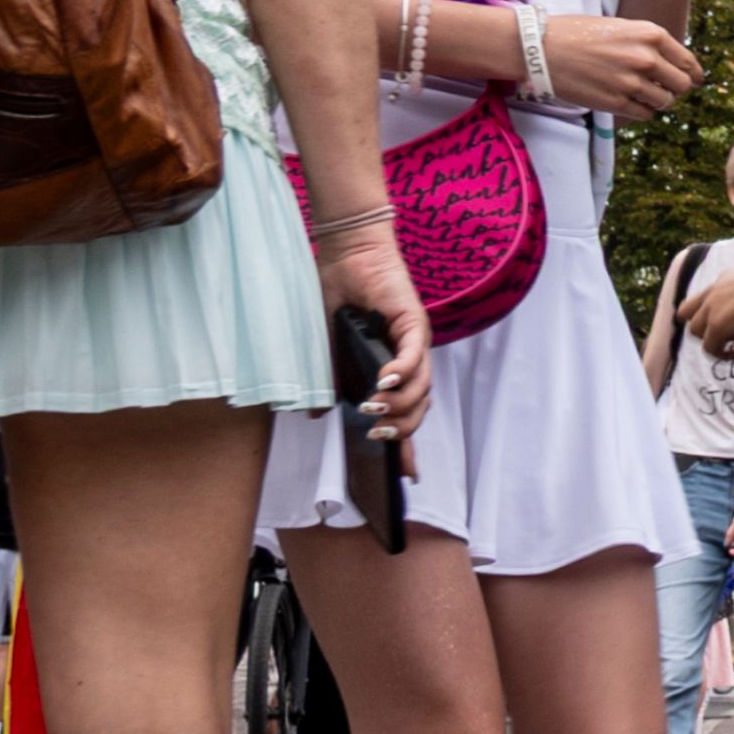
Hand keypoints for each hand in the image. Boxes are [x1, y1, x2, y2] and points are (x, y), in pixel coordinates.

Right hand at [312, 220, 431, 446]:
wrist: (347, 257)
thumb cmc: (338, 299)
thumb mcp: (326, 347)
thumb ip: (326, 380)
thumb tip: (314, 415)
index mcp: (391, 371)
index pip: (405, 414)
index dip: (408, 446)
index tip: (405, 476)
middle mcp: (409, 359)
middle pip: (418, 407)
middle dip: (401, 429)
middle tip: (374, 437)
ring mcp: (414, 341)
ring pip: (420, 385)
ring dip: (397, 402)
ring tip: (371, 409)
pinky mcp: (413, 321)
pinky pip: (412, 353)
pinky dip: (401, 370)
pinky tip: (384, 381)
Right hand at [532, 10, 700, 116]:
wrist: (540, 48)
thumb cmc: (577, 34)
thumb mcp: (620, 27)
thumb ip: (647, 43)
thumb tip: (671, 63)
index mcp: (650, 35)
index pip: (688, 62)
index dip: (694, 74)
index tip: (696, 81)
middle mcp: (646, 58)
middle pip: (681, 85)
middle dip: (675, 89)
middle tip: (664, 89)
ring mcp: (631, 82)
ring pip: (664, 102)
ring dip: (658, 102)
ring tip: (644, 96)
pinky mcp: (614, 102)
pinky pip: (644, 114)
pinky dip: (643, 112)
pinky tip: (631, 104)